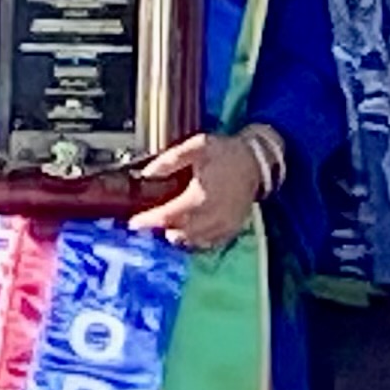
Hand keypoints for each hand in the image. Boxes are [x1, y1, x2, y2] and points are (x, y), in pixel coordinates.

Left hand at [126, 131, 267, 253]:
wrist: (256, 161)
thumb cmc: (226, 152)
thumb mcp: (197, 146)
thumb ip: (170, 160)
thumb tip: (147, 173)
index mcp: (201, 196)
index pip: (168, 216)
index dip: (148, 221)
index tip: (133, 223)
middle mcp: (213, 216)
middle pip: (178, 233)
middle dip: (160, 229)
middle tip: (148, 222)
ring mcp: (224, 225)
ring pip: (192, 241)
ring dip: (176, 235)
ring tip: (166, 226)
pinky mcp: (231, 229)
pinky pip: (208, 243)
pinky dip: (194, 240)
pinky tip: (187, 231)